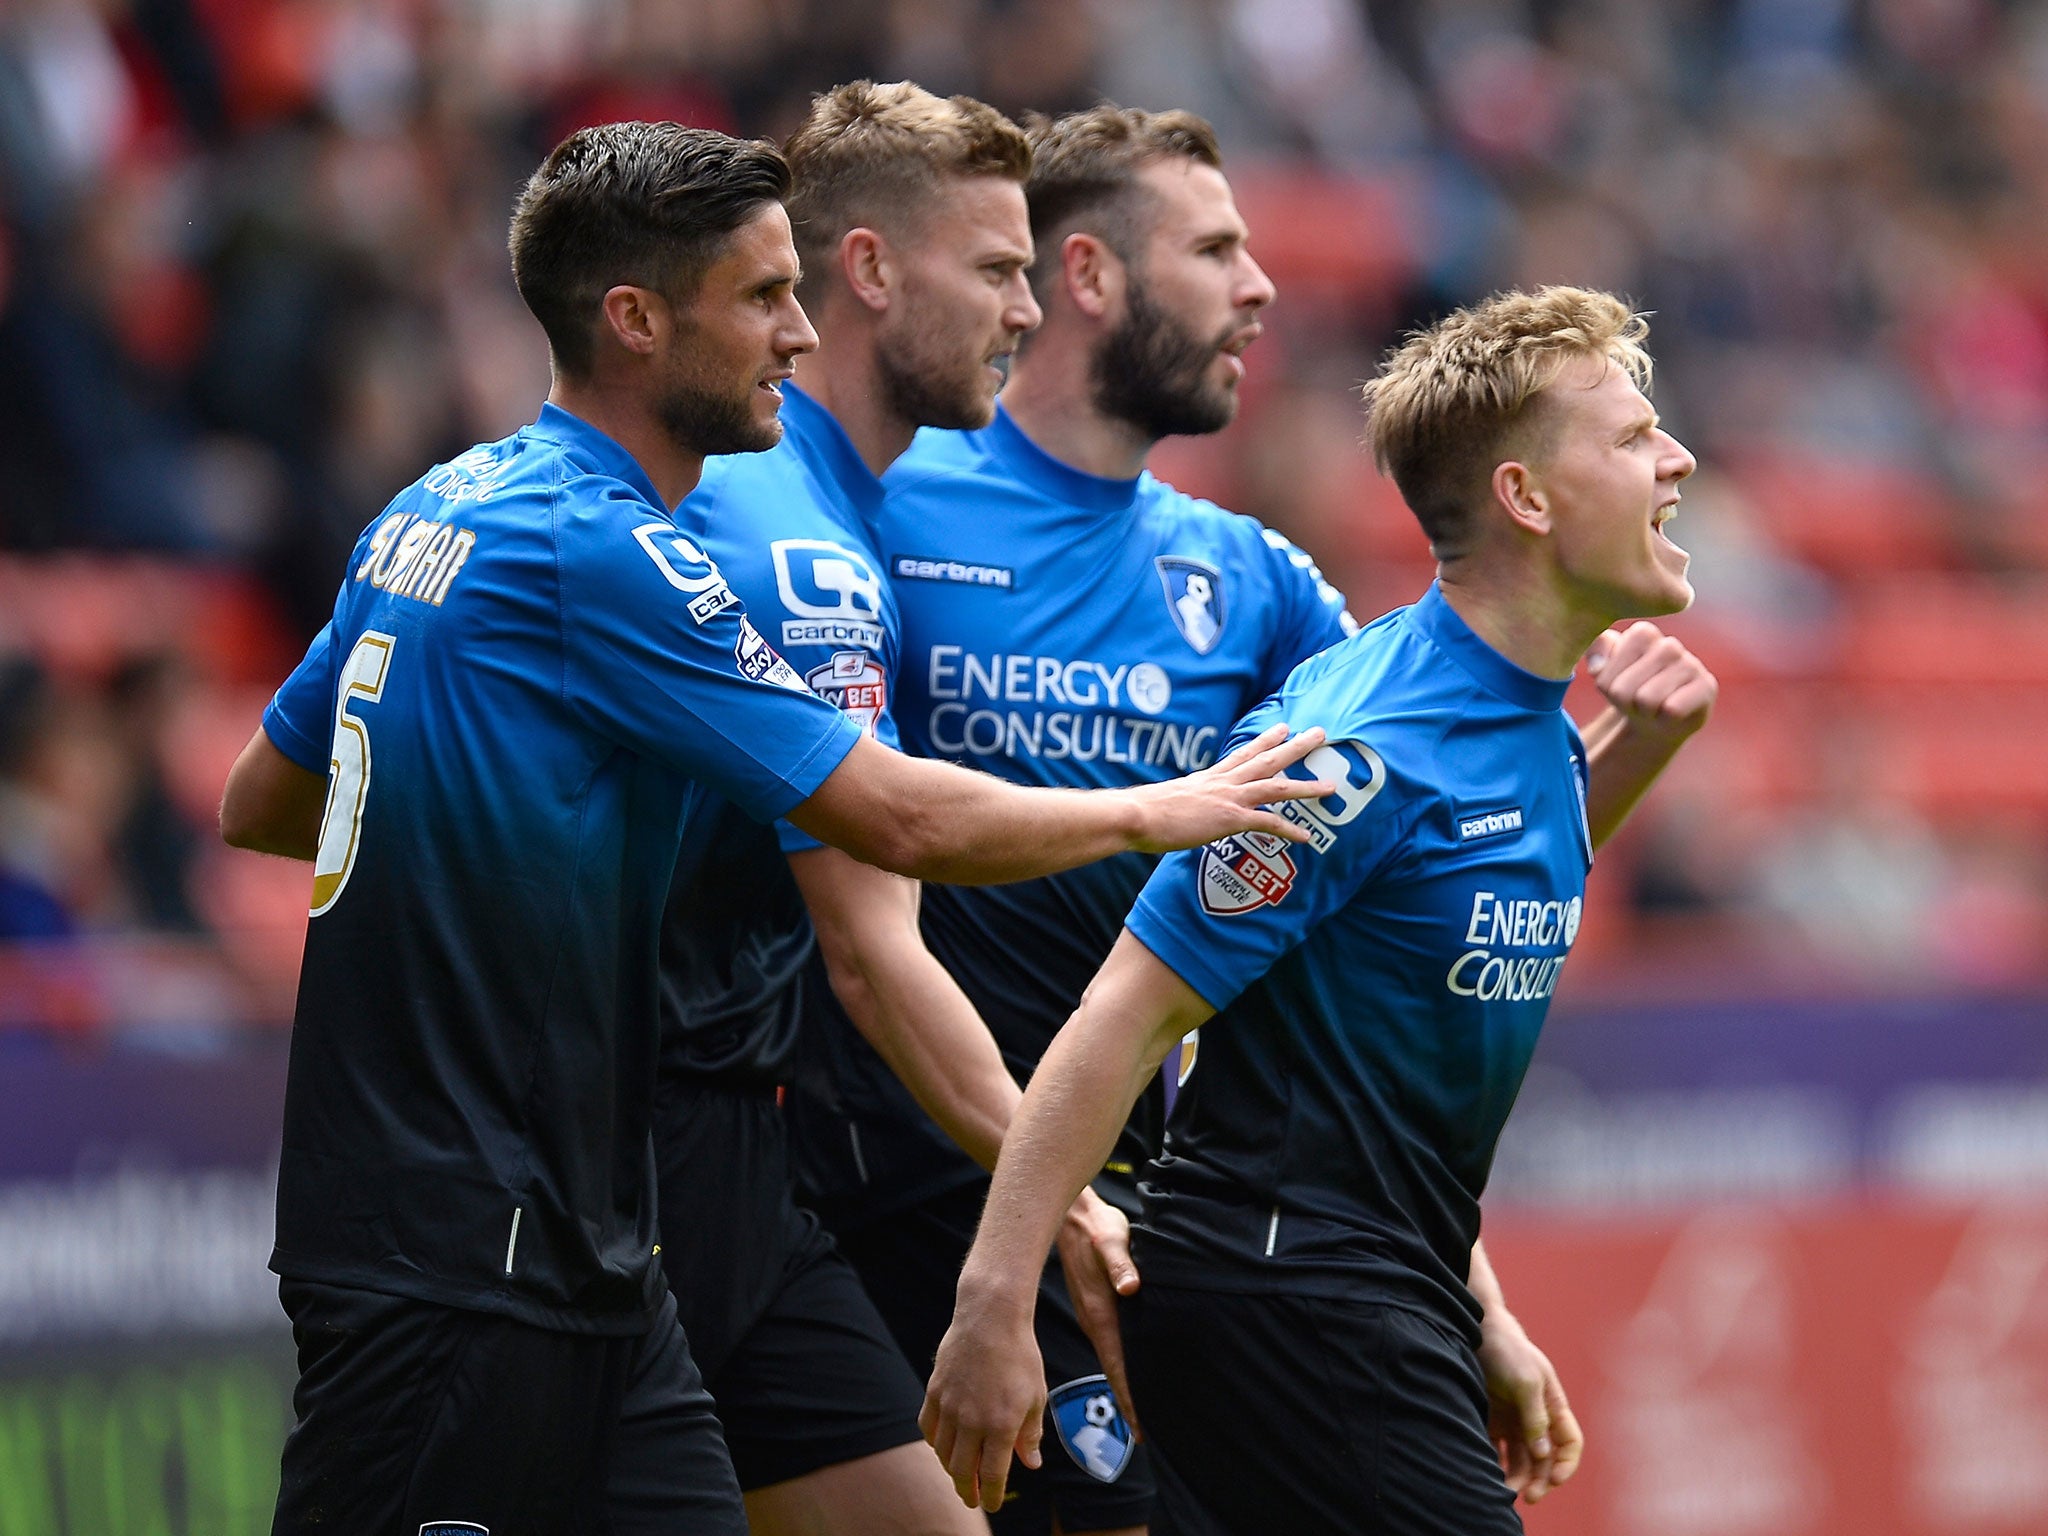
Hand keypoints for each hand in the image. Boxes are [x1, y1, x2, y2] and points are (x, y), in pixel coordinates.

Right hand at [920, 1290, 1046, 1512]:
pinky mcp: (934, 1391)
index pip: (992, 1475)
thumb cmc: (1020, 1356)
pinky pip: (929, 1428)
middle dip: (967, 1490)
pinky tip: (943, 1445)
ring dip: (950, 1469)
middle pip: (962, 1470)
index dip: (991, 1495)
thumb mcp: (1036, 1397)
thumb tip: (1031, 1464)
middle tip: (971, 1498)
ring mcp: (950, 1406)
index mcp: (1001, 1425)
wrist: (991, 1318)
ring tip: (959, 1474)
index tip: (992, 1504)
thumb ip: (1030, 1434)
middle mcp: (972, 1421)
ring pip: (942, 1453)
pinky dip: (935, 1442)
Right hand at [1057, 1189, 1141, 1435]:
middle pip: (1114, 1370)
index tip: (1139, 1428)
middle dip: (1128, 1401)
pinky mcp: (1094, 1307)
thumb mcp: (1112, 1241)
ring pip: (1112, 1359)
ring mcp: (1093, 1315)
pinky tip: (1131, 1370)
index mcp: (1101, 1312)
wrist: (1073, 1216)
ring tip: (1141, 1412)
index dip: (1129, 1397)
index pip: (1117, 1364)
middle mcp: (1095, 1320)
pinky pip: (1109, 1344)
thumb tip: (1131, 1287)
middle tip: (1145, 1433)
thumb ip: (1122, 1264)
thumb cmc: (1097, 1227)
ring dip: (1125, 1384)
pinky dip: (1120, 1364)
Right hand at [1129, 724, 1330, 853]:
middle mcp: (1222, 782)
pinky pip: (1267, 823)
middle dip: (1295, 746)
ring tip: (1330, 786)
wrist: (1135, 815)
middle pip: (1266, 759)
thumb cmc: (1143, 812)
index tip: (1283, 728)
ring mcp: (1227, 798)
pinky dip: (1288, 830)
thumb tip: (1175, 808)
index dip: (1264, 741)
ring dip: (1305, 786)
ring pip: (1275, 786)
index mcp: (1208, 777)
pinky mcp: (1228, 818)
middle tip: (1318, 733)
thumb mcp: (1167, 799)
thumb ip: (1180, 802)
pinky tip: (1306, 837)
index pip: (1242, 754)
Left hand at [1477, 1310, 1582, 1505]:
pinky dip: (1495, 1465)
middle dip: (1539, 1480)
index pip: (1569, 1443)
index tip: (1553, 1480)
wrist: (1475, 1330)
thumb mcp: (1526, 1380)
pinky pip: (1496, 1450)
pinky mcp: (1491, 1420)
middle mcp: (1535, 1418)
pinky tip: (1487, 1476)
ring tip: (1504, 1492)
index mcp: (1553, 1406)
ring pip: (1520, 1459)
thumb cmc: (1507, 1351)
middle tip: (1528, 1497)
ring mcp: (1513, 1420)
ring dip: (1517, 1478)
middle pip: (1544, 1459)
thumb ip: (1535, 1416)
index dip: (1566, 1464)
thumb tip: (1542, 1453)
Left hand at [1586, 623, 1716, 747]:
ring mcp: (1691, 664)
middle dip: (1625, 703)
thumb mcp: (1602, 672)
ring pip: (1647, 700)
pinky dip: (1666, 719)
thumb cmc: (1628, 690)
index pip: (1606, 673)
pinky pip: (1673, 710)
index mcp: (1642, 634)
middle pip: (1623, 690)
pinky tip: (1671, 713)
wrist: (1656, 716)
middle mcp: (1668, 645)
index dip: (1608, 688)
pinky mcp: (1707, 687)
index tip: (1621, 685)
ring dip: (1644, 712)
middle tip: (1637, 701)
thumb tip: (1597, 667)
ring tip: (1653, 706)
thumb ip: (1594, 655)